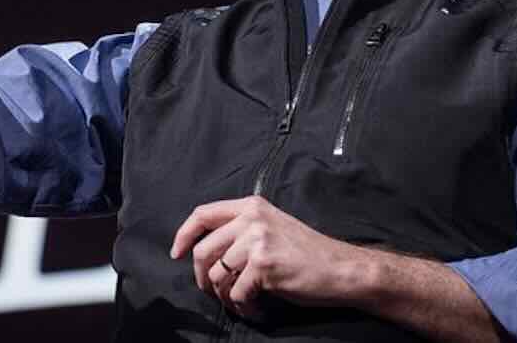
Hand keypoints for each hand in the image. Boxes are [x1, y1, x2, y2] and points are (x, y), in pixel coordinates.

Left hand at [170, 195, 362, 318]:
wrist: (340, 269)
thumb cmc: (306, 253)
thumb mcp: (272, 227)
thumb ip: (241, 228)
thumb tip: (204, 250)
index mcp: (251, 206)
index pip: (202, 214)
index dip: (184, 235)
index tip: (176, 253)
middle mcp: (252, 218)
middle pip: (203, 250)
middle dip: (203, 278)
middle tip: (213, 292)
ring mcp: (257, 239)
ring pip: (217, 275)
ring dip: (224, 297)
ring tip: (241, 303)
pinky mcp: (264, 264)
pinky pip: (236, 294)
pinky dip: (243, 308)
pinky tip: (256, 309)